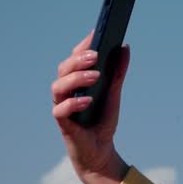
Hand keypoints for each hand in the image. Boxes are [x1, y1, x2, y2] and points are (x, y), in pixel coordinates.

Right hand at [52, 29, 130, 183]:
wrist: (101, 151)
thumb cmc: (103, 120)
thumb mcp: (114, 93)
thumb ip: (117, 72)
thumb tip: (124, 47)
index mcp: (76, 80)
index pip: (75, 57)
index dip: (83, 44)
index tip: (96, 33)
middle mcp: (66, 90)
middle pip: (64, 68)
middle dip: (79, 59)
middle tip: (96, 55)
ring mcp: (62, 105)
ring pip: (58, 86)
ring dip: (75, 78)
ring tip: (95, 75)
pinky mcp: (62, 123)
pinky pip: (60, 110)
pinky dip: (73, 103)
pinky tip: (87, 101)